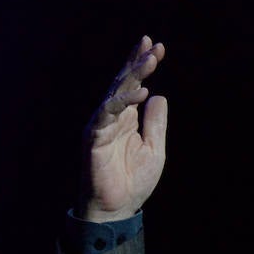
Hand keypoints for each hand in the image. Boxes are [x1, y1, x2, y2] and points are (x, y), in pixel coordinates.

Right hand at [79, 35, 167, 221]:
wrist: (118, 208)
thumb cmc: (134, 181)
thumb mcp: (154, 149)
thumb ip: (155, 124)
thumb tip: (159, 96)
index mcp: (126, 118)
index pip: (133, 85)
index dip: (142, 65)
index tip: (157, 46)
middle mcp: (112, 117)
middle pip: (124, 83)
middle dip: (138, 62)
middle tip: (153, 45)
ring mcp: (102, 125)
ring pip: (116, 93)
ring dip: (133, 76)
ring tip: (150, 61)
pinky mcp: (94, 136)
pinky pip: (108, 114)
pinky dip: (124, 102)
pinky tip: (142, 93)